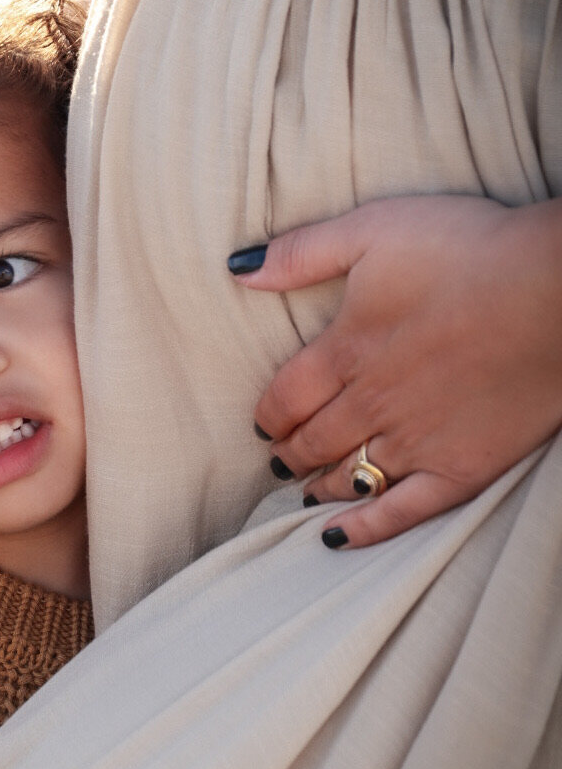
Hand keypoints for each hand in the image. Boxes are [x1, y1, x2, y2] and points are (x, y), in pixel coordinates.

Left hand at [230, 195, 561, 547]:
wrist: (558, 287)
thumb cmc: (469, 249)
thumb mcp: (372, 230)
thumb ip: (301, 254)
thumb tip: (239, 271)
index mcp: (345, 349)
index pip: (284, 397)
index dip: (268, 414)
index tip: (262, 422)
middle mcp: (371, 403)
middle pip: (311, 440)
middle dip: (289, 451)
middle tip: (280, 458)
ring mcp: (416, 440)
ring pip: (347, 476)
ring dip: (317, 485)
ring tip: (304, 488)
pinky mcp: (462, 467)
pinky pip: (401, 511)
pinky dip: (364, 529)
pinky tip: (337, 539)